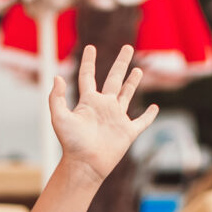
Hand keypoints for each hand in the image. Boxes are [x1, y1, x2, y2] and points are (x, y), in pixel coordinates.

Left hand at [48, 43, 155, 180]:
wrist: (85, 164)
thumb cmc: (71, 144)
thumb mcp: (60, 118)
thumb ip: (56, 98)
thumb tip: (58, 77)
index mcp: (88, 101)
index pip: (88, 76)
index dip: (89, 61)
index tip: (90, 47)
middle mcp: (104, 106)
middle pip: (114, 79)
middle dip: (121, 63)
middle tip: (127, 47)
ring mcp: (117, 118)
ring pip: (127, 94)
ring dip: (133, 82)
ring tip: (138, 70)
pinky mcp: (128, 131)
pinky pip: (142, 121)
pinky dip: (149, 115)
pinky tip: (155, 108)